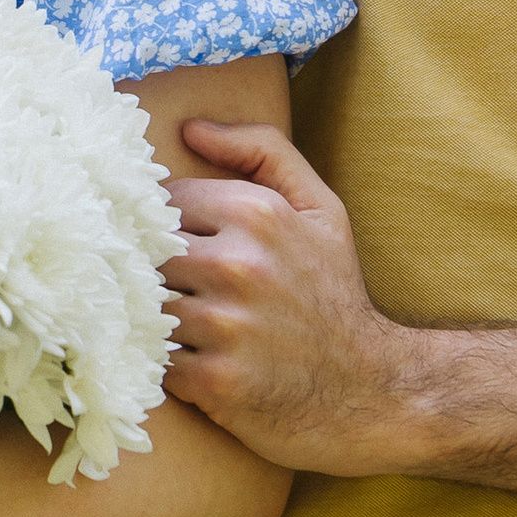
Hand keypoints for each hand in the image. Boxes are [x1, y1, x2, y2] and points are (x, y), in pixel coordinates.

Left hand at [164, 120, 420, 473]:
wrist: (370, 388)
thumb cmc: (334, 292)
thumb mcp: (320, 208)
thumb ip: (262, 151)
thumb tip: (190, 129)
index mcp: (256, 214)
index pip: (164, 202)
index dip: (170, 224)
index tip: (187, 246)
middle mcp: (236, 266)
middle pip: (146, 252)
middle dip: (158, 268)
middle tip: (181, 287)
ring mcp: (223, 327)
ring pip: (146, 304)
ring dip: (157, 315)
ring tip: (186, 323)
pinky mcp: (212, 382)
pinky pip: (154, 357)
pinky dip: (165, 361)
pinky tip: (193, 359)